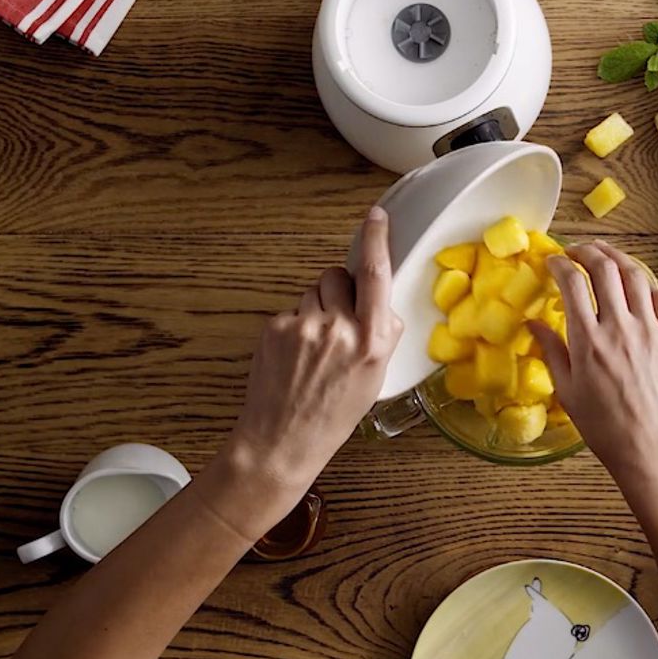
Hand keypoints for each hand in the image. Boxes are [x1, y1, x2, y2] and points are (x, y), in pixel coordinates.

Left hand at [204, 207, 402, 537]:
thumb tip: (381, 307)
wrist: (282, 440)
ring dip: (317, 309)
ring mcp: (303, 326)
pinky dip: (296, 326)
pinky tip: (295, 356)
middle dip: (340, 292)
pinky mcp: (275, 328)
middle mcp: (338, 329)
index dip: (376, 241)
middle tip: (338, 326)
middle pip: (339, 278)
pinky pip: (293, 310)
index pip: (374, 275)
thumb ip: (380, 336)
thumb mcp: (375, 379)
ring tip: (314, 348)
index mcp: (370, 341)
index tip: (376, 218)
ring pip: (313, 292)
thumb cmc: (333, 415)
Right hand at [529, 241, 657, 499]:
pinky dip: (648, 288)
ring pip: (636, 276)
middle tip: (578, 251)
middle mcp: (621, 328)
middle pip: (605, 268)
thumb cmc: (605, 428)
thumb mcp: (568, 391)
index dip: (560, 263)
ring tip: (607, 258)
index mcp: (588, 341)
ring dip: (618, 259)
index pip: (572, 282)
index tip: (553, 261)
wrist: (652, 450)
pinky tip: (638, 292)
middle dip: (588, 250)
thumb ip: (552, 351)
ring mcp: (653, 331)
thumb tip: (533, 323)